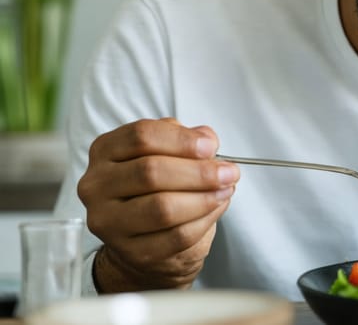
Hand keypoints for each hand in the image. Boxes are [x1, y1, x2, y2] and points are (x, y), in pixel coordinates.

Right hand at [77, 118, 238, 291]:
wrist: (144, 236)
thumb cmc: (157, 186)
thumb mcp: (167, 152)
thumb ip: (184, 139)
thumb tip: (206, 139)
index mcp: (105, 151)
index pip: (141, 136)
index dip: (181, 140)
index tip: (211, 147)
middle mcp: (97, 185)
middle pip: (151, 172)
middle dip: (199, 172)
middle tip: (230, 172)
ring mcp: (108, 222)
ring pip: (163, 207)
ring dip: (205, 198)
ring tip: (226, 190)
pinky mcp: (130, 251)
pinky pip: (176, 236)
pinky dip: (204, 221)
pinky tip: (216, 208)